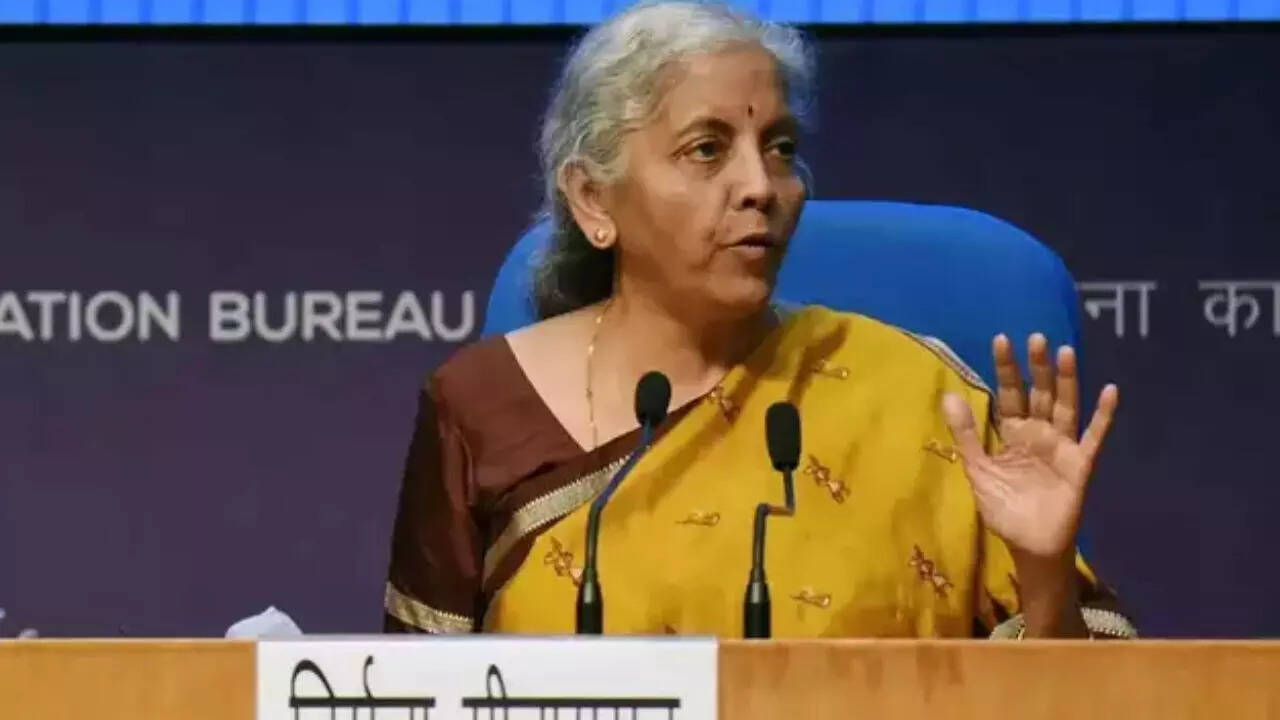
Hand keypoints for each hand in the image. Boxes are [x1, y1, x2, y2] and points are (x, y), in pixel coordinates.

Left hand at [941, 334, 1117, 634]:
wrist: (1029, 547)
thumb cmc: (1005, 510)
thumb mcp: (978, 470)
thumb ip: (967, 434)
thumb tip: (948, 395)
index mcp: (1013, 435)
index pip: (1009, 395)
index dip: (1006, 370)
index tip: (1000, 339)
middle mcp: (1039, 434)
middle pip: (1038, 394)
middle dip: (1036, 367)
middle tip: (1035, 338)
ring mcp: (1062, 447)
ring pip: (1064, 407)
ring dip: (1066, 380)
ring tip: (1064, 351)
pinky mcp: (1081, 465)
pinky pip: (1094, 436)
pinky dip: (1103, 415)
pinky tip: (1109, 391)